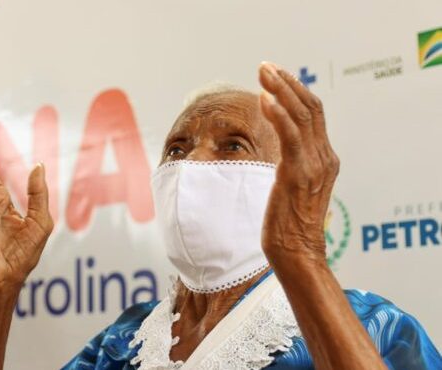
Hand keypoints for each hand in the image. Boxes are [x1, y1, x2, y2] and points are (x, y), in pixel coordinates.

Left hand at [258, 62, 338, 263]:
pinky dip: (278, 113)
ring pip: (301, 115)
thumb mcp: (292, 187)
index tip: (275, 77)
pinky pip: (291, 134)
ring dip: (280, 89)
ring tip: (263, 72)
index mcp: (323, 159)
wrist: (297, 252)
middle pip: (310, 107)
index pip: (313, 114)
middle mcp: (324, 157)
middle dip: (287, 82)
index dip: (295, 91)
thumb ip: (292, 165)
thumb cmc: (288, 225)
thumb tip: (277, 153)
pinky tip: (264, 98)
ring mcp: (314, 164)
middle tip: (265, 66)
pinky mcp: (298, 173)